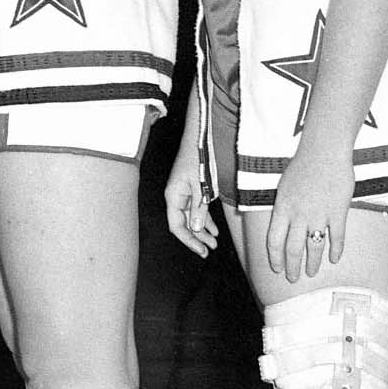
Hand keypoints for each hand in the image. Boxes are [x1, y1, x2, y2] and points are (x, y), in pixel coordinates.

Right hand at [163, 125, 216, 255]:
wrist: (200, 137)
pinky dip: (205, 219)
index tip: (201, 251)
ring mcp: (184, 193)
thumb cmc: (199, 158)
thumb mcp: (202, 186)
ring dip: (202, 231)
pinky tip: (213, 229)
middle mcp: (176, 197)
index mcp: (173, 196)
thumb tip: (197, 229)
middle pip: (183, 224)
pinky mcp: (192, 189)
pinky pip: (196, 209)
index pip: (177, 226)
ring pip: (191, 218)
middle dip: (196, 238)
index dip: (189, 240)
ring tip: (213, 243)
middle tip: (208, 251)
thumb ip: (199, 208)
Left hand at [265, 140, 352, 283]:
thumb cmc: (302, 166)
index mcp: (282, 209)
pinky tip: (335, 259)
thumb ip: (284, 209)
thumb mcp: (284, 187)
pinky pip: (337, 238)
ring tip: (311, 273)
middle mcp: (298, 215)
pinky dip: (336, 250)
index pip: (273, 241)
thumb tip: (283, 225)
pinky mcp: (338, 213)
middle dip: (292, 267)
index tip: (277, 268)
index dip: (275, 258)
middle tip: (293, 278)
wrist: (324, 152)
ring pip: (314, 247)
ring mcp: (319, 215)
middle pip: (293, 249)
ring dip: (312, 263)